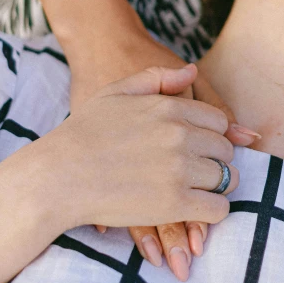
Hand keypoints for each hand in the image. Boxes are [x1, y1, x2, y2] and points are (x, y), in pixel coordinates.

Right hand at [67, 28, 258, 279]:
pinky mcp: (174, 203)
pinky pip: (217, 208)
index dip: (212, 135)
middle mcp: (179, 135)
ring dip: (215, 185)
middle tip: (196, 171)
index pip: (218, 120)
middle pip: (225, 149)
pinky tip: (194, 210)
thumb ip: (158, 78)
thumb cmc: (83, 132)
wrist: (58, 174)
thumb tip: (192, 71)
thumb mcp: (116, 91)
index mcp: (169, 108)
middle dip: (215, 160)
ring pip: (226, 178)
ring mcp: (179, 169)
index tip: (198, 147)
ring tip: (195, 190)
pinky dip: (211, 211)